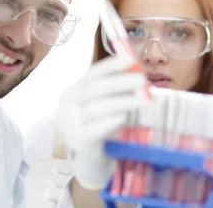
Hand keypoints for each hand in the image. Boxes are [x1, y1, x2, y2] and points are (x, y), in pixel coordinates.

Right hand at [54, 56, 148, 188]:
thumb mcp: (103, 102)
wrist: (86, 152)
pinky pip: (96, 128)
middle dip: (121, 82)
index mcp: (74, 89)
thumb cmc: (97, 121)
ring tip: (143, 100)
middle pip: (95, 88)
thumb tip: (138, 74)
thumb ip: (116, 89)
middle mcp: (68, 104)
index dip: (111, 66)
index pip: (92, 73)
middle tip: (143, 80)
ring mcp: (71, 122)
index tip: (131, 60)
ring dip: (123, 102)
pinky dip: (111, 121)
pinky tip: (124, 117)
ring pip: (97, 108)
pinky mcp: (79, 139)